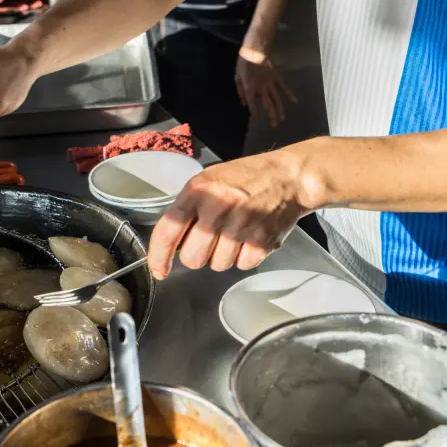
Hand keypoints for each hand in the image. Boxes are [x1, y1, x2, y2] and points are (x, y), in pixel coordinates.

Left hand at [148, 150, 314, 278]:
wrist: (288, 177)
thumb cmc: (246, 178)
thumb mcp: (208, 180)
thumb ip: (189, 208)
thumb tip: (171, 243)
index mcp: (199, 191)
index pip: (167, 231)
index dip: (158, 256)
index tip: (158, 269)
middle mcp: (217, 209)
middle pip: (192, 258)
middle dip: (197, 254)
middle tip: (210, 239)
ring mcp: (240, 226)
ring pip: (217, 265)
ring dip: (222, 255)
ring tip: (234, 233)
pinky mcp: (261, 241)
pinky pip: (241, 265)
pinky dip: (244, 256)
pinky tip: (249, 237)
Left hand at [235, 46, 296, 127]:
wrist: (255, 51)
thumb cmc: (243, 63)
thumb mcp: (237, 77)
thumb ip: (240, 91)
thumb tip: (243, 103)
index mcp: (250, 89)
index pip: (253, 105)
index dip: (254, 113)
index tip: (256, 119)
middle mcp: (261, 89)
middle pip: (267, 105)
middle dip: (271, 116)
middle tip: (274, 125)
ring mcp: (271, 84)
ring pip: (276, 99)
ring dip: (280, 110)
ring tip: (282, 119)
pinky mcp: (277, 78)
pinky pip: (284, 87)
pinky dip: (289, 94)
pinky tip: (294, 101)